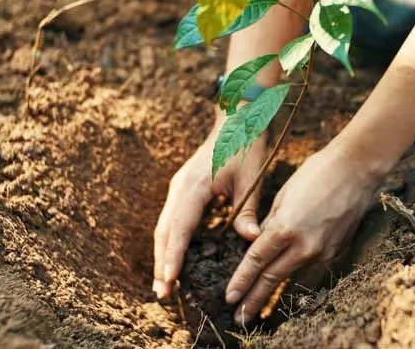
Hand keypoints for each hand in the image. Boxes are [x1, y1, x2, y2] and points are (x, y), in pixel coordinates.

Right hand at [153, 112, 267, 298]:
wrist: (237, 119)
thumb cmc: (246, 146)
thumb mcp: (252, 178)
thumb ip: (248, 211)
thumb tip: (251, 240)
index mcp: (194, 186)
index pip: (180, 227)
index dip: (173, 255)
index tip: (170, 280)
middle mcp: (180, 189)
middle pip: (164, 232)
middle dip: (162, 263)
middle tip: (162, 294)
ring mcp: (178, 189)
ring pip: (165, 228)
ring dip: (163, 255)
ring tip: (164, 285)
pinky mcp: (182, 191)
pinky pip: (172, 221)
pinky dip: (171, 243)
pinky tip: (174, 262)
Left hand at [224, 143, 379, 323]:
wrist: (357, 169)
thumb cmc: (316, 173)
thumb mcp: (284, 195)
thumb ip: (270, 224)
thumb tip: (259, 242)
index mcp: (285, 227)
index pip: (257, 261)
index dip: (241, 281)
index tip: (229, 297)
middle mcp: (305, 245)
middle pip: (272, 278)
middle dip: (253, 299)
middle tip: (239, 318)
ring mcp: (323, 250)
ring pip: (292, 278)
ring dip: (274, 295)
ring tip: (259, 310)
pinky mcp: (336, 250)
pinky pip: (311, 269)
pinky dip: (297, 279)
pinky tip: (287, 288)